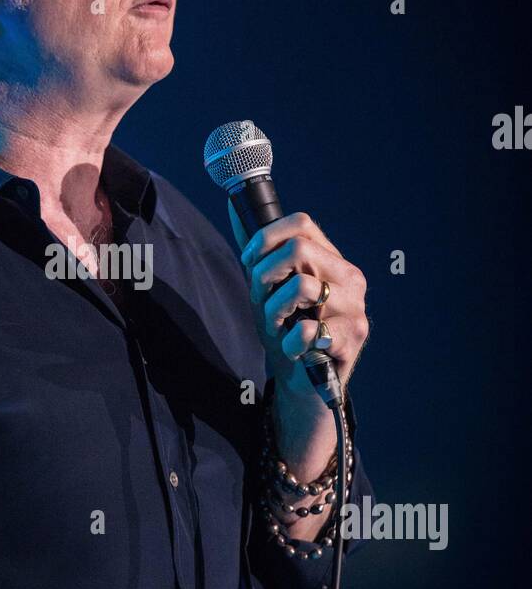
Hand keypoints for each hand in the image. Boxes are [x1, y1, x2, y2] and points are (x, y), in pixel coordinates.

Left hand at [230, 206, 368, 400]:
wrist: (303, 382)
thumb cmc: (287, 332)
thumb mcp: (266, 289)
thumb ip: (257, 252)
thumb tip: (233, 206)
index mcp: (332, 260)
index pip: (302, 223)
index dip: (267, 238)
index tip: (250, 263)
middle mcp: (350, 277)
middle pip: (298, 249)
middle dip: (265, 277)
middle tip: (263, 302)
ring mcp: (355, 307)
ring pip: (301, 287)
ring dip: (274, 312)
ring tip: (279, 328)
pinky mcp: (353, 338)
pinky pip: (307, 330)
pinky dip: (289, 344)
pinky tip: (294, 350)